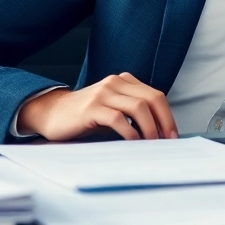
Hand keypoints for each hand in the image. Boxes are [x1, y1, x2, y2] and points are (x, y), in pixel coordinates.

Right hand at [16, 72, 177, 141]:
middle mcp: (115, 83)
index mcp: (123, 81)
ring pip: (138, 107)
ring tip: (152, 143)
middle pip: (151, 99)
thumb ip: (132, 113)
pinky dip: (130, 132)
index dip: (167, 116)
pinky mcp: (91, 108)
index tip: (172, 135)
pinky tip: (133, 142)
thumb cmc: (85, 116)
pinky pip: (117, 118)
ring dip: (150, 128)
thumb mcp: (112, 108)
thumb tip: (159, 132)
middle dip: (164, 121)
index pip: (155, 95)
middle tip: (168, 141)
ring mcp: (103, 94)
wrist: (51, 113)